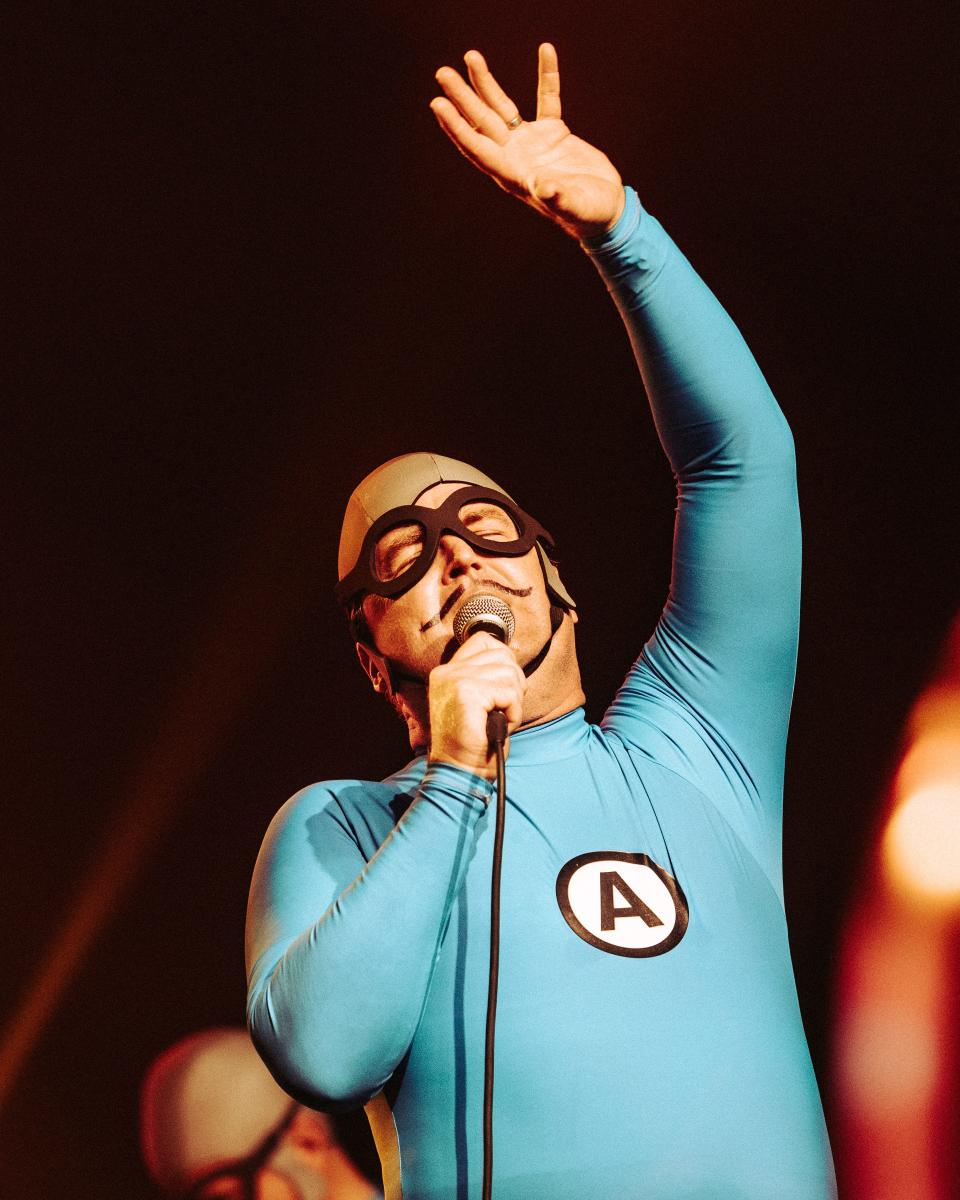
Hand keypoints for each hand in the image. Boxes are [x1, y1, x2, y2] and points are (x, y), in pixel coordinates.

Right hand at [427, 633, 526, 777]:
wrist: (460, 772)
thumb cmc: (473, 742)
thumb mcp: (479, 701)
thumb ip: (488, 674)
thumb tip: (515, 650)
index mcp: (447, 671)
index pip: (483, 640)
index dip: (504, 658)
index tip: (505, 686)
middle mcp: (447, 671)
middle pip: (502, 654)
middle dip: (514, 682)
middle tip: (503, 708)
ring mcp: (455, 680)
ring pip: (509, 672)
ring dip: (514, 701)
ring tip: (499, 719)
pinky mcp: (466, 692)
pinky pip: (509, 693)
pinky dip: (513, 712)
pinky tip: (499, 725)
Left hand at [430, 43, 624, 239]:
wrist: (605, 211)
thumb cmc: (588, 215)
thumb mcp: (574, 207)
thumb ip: (557, 198)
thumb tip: (542, 187)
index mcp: (513, 174)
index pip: (477, 148)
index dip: (456, 127)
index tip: (437, 103)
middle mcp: (516, 157)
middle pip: (482, 123)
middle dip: (462, 98)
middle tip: (442, 72)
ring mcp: (532, 144)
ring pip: (503, 108)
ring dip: (486, 84)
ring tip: (470, 57)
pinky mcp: (553, 134)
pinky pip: (547, 100)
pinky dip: (547, 77)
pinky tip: (545, 50)